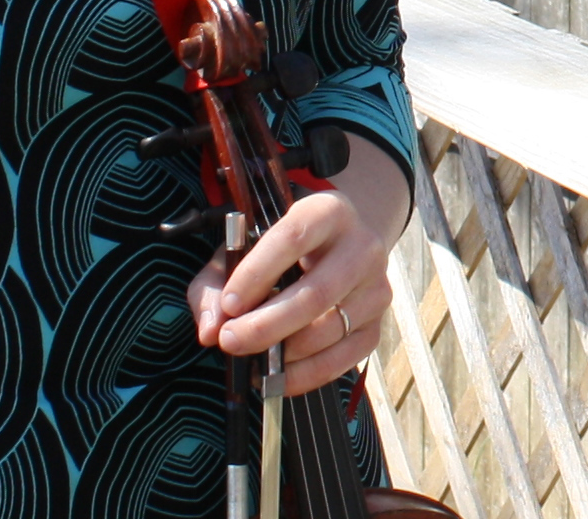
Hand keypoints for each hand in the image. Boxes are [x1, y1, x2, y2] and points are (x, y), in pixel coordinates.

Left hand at [184, 130, 409, 395]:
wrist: (338, 250)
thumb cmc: (280, 250)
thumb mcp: (242, 249)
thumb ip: (215, 284)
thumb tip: (210, 331)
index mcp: (328, 212)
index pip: (293, 238)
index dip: (257, 274)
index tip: (228, 304)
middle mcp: (363, 246)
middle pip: (315, 293)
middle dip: (266, 325)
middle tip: (229, 341)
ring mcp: (377, 288)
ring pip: (328, 330)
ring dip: (282, 354)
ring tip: (250, 359)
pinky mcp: (378, 325)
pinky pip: (341, 360)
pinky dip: (302, 376)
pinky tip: (274, 374)